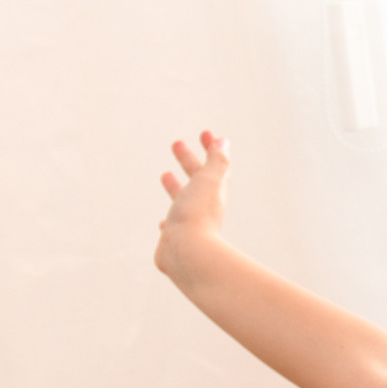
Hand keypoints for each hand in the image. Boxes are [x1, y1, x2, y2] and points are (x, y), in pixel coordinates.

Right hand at [156, 131, 231, 279]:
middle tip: (176, 143)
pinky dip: (169, 220)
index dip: (211, 148)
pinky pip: (173, 228)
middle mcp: (204, 208)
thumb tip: (224, 141)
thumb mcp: (208, 181)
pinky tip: (163, 222)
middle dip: (188, 161)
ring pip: (183, 201)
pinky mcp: (175, 240)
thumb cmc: (197, 215)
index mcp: (214, 193)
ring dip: (176, 186)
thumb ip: (217, 162)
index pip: (216, 165)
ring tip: (165, 175)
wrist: (188, 254)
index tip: (205, 133)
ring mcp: (189, 224)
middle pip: (197, 180)